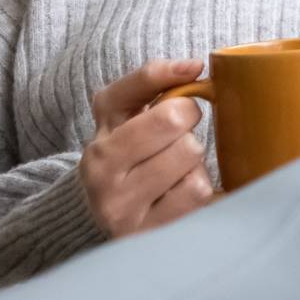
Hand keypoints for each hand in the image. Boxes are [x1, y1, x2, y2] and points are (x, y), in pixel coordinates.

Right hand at [80, 59, 214, 238]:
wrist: (109, 223)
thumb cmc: (134, 160)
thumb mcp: (130, 119)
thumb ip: (154, 83)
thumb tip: (193, 66)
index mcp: (100, 133)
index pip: (134, 87)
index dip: (170, 75)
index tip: (193, 71)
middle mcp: (100, 170)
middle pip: (172, 118)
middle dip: (189, 121)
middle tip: (182, 133)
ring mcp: (119, 206)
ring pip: (189, 154)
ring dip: (195, 160)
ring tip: (178, 170)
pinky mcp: (145, 232)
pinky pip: (196, 192)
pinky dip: (199, 188)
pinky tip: (181, 195)